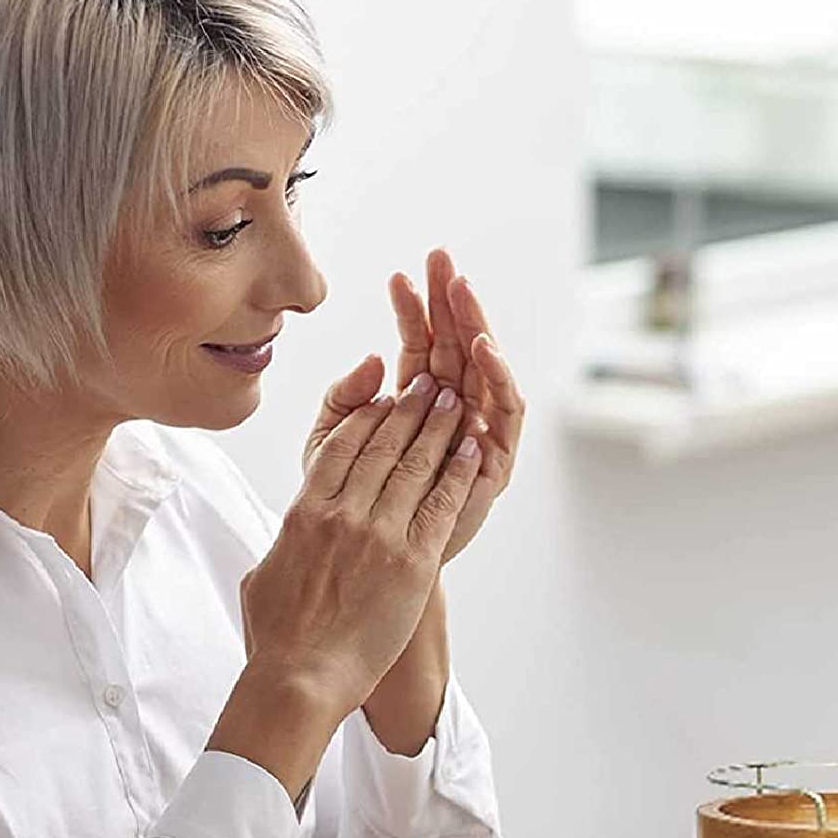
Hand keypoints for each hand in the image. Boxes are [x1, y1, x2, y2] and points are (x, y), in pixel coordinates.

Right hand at [242, 362, 484, 710]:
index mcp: (303, 511)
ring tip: (454, 402)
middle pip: (382, 446)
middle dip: (409, 410)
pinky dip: (458, 474)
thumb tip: (287, 536)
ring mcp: (379, 535)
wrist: (300, 678)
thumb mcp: (263, 576)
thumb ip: (281, 544)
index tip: (383, 398)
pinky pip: (441, 505)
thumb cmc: (277, 638)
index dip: (366, 417)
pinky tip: (471, 451)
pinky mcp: (413, 562)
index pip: (339, 447)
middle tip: (428, 384)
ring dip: (439, 429)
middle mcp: (342, 514)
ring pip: (415, 466)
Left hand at [300, 248, 523, 563]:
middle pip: (456, 345)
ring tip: (463, 291)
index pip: (419, 343)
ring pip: (483, 369)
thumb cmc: (349, 515)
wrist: (370, 577)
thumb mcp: (332, 448)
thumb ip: (343, 402)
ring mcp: (477, 434)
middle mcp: (451, 413)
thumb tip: (373, 359)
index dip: (413, 309)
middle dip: (451, 301)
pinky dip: (498, 377)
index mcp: (414, 403)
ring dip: (477, 326)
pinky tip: (482, 348)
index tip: (399, 274)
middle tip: (442, 259)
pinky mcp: (495, 462)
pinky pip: (506, 412)